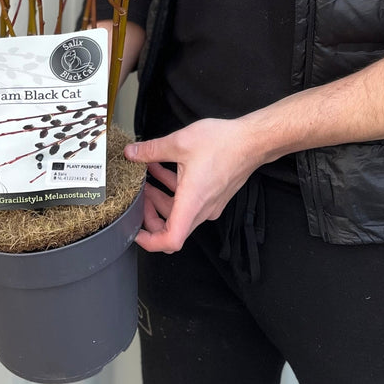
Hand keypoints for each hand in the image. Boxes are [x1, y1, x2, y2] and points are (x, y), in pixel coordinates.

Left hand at [124, 117, 260, 252]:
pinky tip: (164, 168)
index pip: (171, 241)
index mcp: (192, 202)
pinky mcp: (214, 196)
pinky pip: (190, 203)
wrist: (251, 141)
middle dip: (150, 214)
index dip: (150, 242)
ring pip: (179, 213)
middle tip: (138, 196)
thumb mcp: (179, 142)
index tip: (135, 232)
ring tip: (147, 175)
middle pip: (171, 228)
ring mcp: (210, 205)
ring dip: (161, 198)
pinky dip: (175, 190)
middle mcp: (203, 210)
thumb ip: (151, 150)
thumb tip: (131, 153)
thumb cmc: (223, 143)